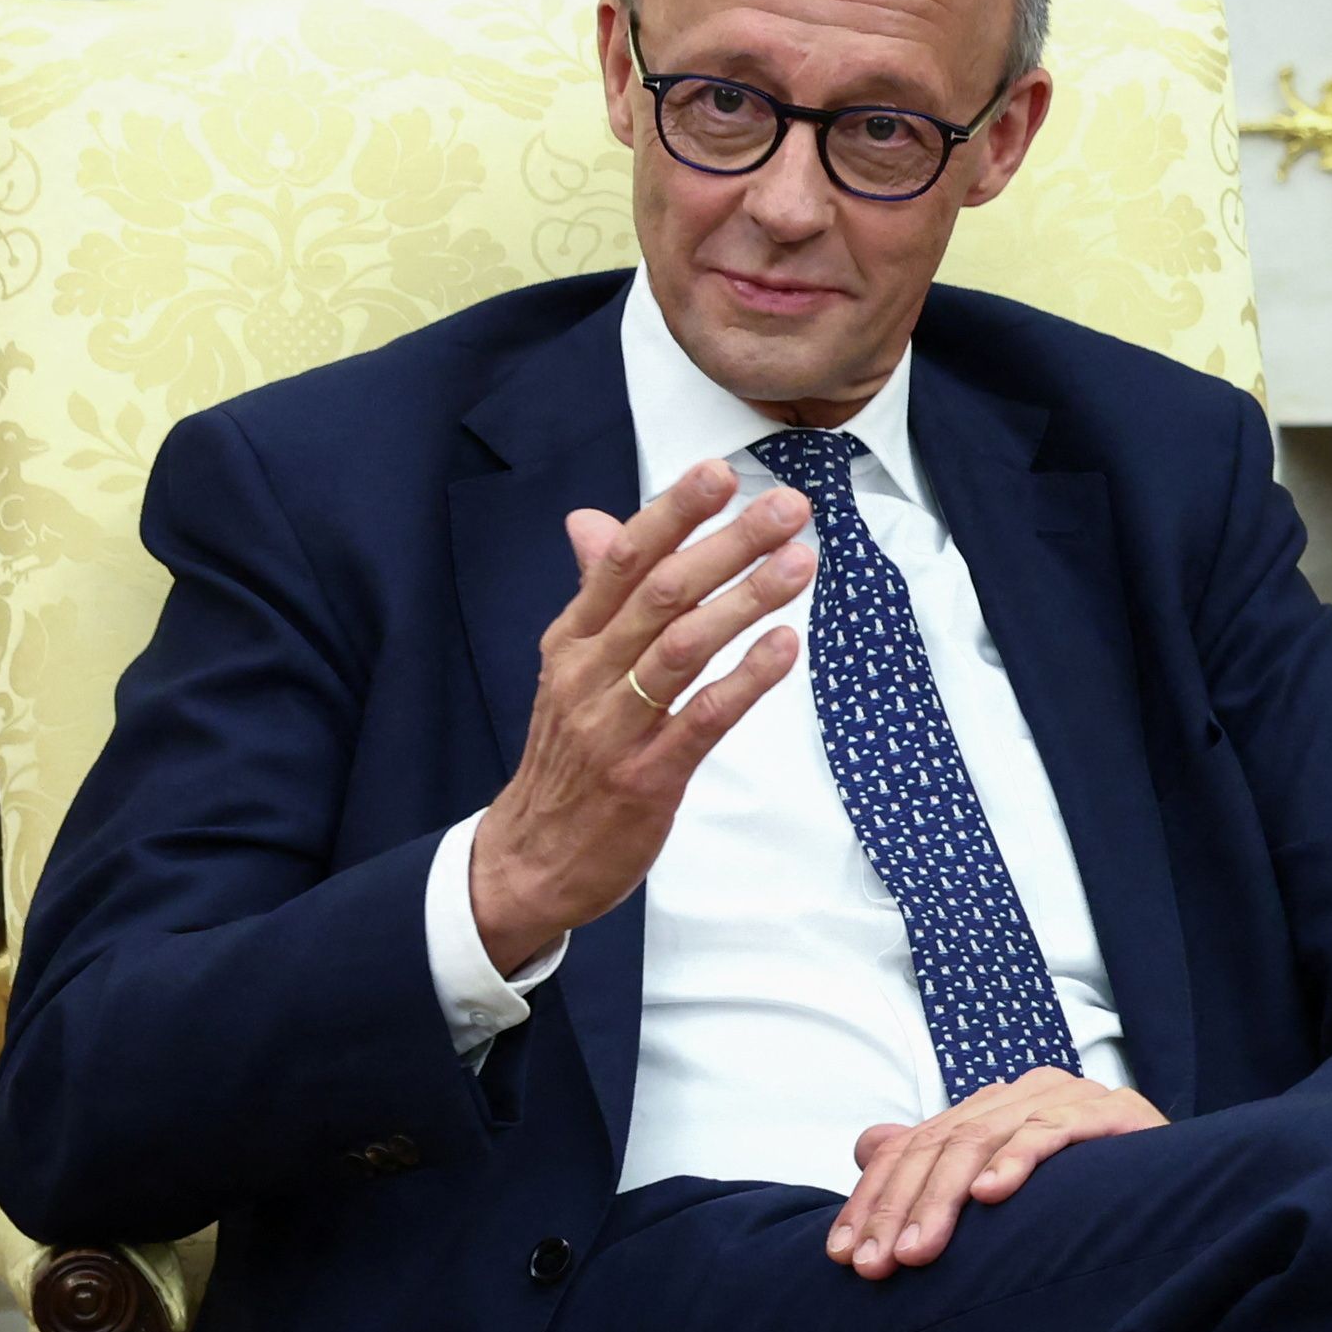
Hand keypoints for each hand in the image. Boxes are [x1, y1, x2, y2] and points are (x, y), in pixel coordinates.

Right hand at [469, 461, 814, 973]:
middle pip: (661, 594)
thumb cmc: (567, 753)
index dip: (671, 514)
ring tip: (801, 563)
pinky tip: (785, 645)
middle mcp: (588, 675)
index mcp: (571, 642)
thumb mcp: (569, 668)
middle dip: (728, 545)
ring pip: (682, 647)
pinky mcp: (648, 776)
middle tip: (789, 507)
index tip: (721, 472)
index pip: (620, 562)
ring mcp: (616, 726)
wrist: (531, 859)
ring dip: (745, 600)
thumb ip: (595, 594)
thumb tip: (591, 519)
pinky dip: (746, 680)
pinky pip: (702, 719)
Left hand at [830, 1071, 1166, 1278]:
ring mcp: (1071, 1096)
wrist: (1180, 1193)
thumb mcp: (996, 1184)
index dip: (873, 1199)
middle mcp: (1027, 1091)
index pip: (915, 1145)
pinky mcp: (1114, 1111)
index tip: (842, 1257)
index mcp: (995, 1105)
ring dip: (945, 1199)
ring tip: (919, 1250)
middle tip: (877, 1265)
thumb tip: (869, 1143)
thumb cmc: (1085, 1197)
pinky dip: (1017, 1160)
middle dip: (901, 1208)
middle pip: (941, 1142)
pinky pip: (1053, 1131)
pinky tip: (992, 1194)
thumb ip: (934, 1162)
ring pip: (984, 1137)